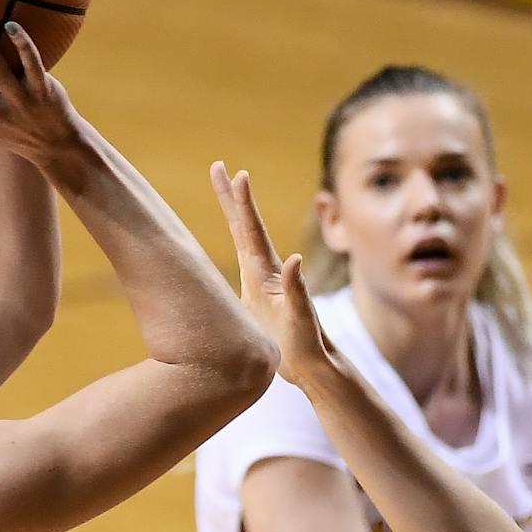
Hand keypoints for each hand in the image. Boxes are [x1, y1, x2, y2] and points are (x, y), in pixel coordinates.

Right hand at [210, 164, 325, 380]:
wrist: (312, 365)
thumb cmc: (308, 343)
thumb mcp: (301, 317)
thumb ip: (297, 289)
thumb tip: (295, 260)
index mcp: (270, 272)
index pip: (253, 230)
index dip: (243, 203)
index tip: (237, 173)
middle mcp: (265, 270)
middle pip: (243, 224)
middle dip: (231, 195)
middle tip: (218, 166)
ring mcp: (260, 280)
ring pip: (241, 237)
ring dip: (232, 210)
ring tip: (222, 187)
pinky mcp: (256, 294)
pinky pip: (240, 260)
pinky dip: (235, 241)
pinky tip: (233, 233)